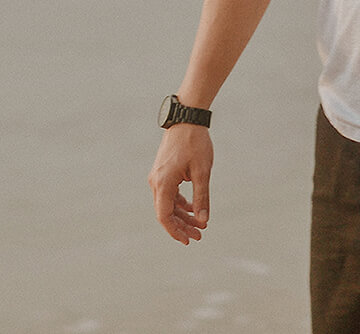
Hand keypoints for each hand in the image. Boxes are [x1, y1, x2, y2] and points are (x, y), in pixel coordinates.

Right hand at [149, 123, 212, 243]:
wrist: (187, 118)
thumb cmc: (195, 143)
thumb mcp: (202, 172)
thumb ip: (202, 198)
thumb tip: (203, 220)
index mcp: (163, 183)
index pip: (164, 216)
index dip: (175, 231)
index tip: (189, 240)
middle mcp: (156, 181)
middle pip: (165, 212)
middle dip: (181, 226)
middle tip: (199, 236)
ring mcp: (158, 176)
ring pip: (167, 204)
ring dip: (182, 216)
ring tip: (200, 225)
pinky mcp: (163, 172)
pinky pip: (169, 194)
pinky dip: (180, 204)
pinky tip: (193, 208)